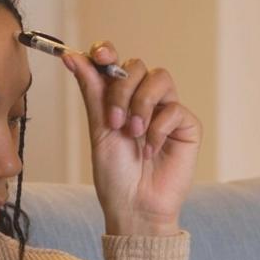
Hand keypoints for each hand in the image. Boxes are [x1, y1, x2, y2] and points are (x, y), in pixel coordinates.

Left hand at [62, 40, 201, 235]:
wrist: (134, 207)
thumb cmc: (115, 175)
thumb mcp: (98, 129)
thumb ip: (92, 91)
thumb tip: (72, 56)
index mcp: (120, 99)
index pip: (116, 63)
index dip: (108, 52)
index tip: (100, 55)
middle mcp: (144, 101)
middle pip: (138, 67)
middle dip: (122, 90)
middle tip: (114, 121)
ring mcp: (166, 111)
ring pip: (160, 78)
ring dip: (141, 105)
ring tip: (133, 133)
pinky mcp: (187, 126)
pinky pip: (174, 109)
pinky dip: (158, 129)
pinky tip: (151, 150)